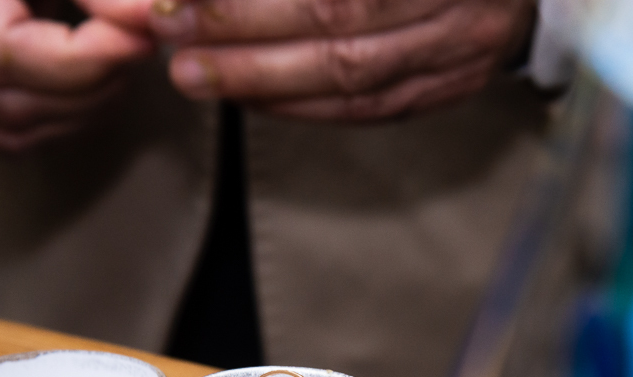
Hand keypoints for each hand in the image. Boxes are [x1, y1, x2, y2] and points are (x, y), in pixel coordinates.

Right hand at [0, 0, 154, 150]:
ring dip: (80, 112)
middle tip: (137, 49)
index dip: (83, 59)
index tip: (140, 40)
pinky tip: (92, 90)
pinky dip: (55, 122)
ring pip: (6, 127)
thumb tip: (153, 17)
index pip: (2, 53)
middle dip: (91, 88)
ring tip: (120, 67)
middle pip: (7, 100)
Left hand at [147, 0, 535, 120]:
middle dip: (244, 36)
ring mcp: (459, 50)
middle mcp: (454, 5)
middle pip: (339, 27)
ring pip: (352, 79)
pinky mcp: (450, 88)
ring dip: (264, 80)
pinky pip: (371, 109)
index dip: (253, 1)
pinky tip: (253, 101)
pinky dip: (306, 107)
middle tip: (172, 37)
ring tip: (194, 76)